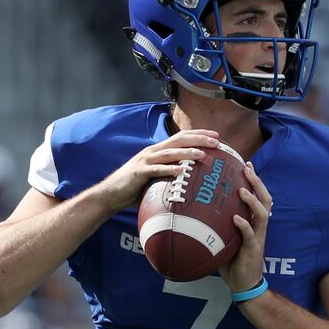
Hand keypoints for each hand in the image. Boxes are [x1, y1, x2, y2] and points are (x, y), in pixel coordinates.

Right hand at [92, 129, 219, 212]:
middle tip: (217, 141)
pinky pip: (157, 169)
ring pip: (170, 153)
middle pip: (179, 140)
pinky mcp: (140, 172)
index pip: (182, 137)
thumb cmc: (136, 189)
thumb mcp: (157, 179)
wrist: (111, 194)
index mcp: (159, 151)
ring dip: (188, 152)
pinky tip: (183, 170)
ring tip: (204, 154)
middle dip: (199, 138)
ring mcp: (146, 160)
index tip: (216, 136)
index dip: (199, 134)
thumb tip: (193, 183)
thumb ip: (172, 176)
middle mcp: (153, 151)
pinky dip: (170, 169)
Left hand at [220, 163, 272, 293]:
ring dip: (252, 201)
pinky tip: (236, 218)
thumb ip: (217, 224)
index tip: (246, 164)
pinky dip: (244, 225)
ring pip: (262, 214)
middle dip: (257, 182)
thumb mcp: (225, 238)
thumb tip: (193, 210)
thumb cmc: (232, 260)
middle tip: (247, 168)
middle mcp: (259, 226)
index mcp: (254, 221)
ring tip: (242, 190)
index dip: (254, 180)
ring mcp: (258, 237)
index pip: (258, 196)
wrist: (243, 283)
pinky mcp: (253, 249)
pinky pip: (250, 235)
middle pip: (265, 199)